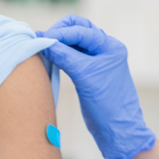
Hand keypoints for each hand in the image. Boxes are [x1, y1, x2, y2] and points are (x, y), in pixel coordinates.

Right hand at [37, 15, 154, 158]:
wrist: (117, 130)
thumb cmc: (106, 104)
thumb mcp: (84, 77)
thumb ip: (64, 56)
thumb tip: (43, 41)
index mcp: (110, 47)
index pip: (81, 30)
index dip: (60, 33)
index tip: (41, 38)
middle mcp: (105, 49)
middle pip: (79, 28)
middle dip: (60, 32)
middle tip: (43, 41)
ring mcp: (98, 59)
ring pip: (75, 41)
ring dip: (59, 42)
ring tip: (43, 48)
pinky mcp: (90, 70)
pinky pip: (73, 54)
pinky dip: (60, 52)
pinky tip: (49, 57)